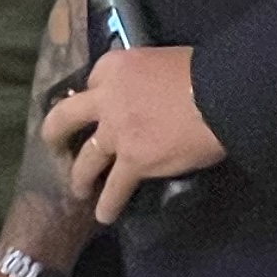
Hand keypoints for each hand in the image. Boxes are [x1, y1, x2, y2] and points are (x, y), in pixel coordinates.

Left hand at [44, 46, 224, 226]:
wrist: (222, 94)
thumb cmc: (206, 71)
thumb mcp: (165, 61)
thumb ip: (148, 78)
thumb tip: (157, 93)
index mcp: (116, 67)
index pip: (92, 81)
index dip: (92, 96)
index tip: (94, 106)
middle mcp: (107, 99)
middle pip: (65, 118)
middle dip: (55, 133)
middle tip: (55, 145)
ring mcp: (116, 133)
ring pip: (86, 160)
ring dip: (80, 177)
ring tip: (80, 189)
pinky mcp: (132, 162)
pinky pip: (114, 189)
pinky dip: (108, 204)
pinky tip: (104, 215)